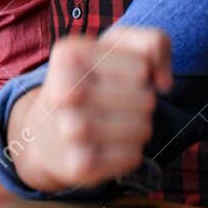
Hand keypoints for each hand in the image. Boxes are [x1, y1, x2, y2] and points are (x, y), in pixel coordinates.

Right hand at [6, 26, 171, 191]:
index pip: (143, 68)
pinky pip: (133, 156)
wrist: (43, 132)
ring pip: (143, 128)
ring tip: (118, 123)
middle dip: (142, 101)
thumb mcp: (115, 45)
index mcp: (70, 54)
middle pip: (146, 99)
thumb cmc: (89, 79)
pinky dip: (131, 152)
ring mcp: (70, 131)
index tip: (114, 76)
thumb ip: (153, 42)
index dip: (141, 73)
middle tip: (118, 103)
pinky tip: (110, 145)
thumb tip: (164, 83)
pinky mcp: (79, 165)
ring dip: (140, 127)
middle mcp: (64, 91)